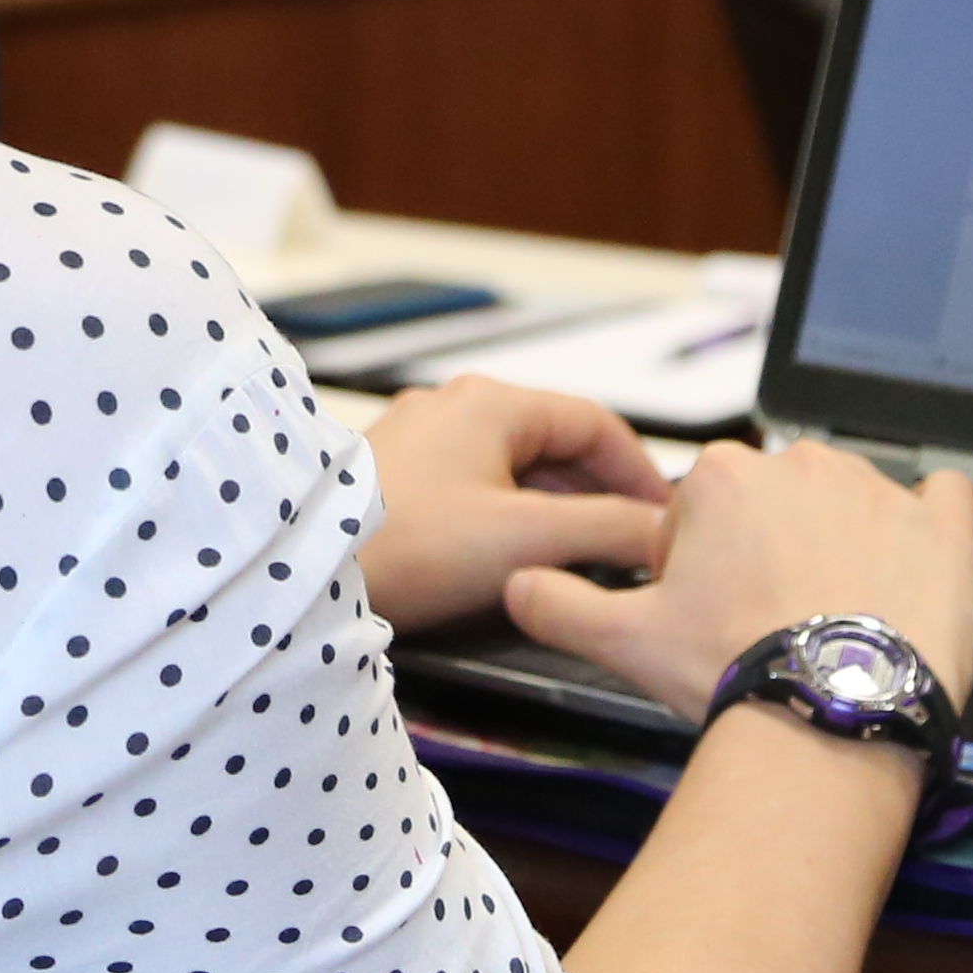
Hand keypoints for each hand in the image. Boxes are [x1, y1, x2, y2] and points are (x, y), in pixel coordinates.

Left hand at [352, 375, 674, 633]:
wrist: (306, 569)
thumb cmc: (409, 545)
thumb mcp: (527, 538)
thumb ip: (606, 530)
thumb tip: (661, 531)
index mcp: (492, 403)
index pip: (596, 423)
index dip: (641, 473)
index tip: (666, 519)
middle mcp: (454, 408)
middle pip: (555, 445)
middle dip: (599, 496)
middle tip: (633, 547)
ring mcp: (420, 441)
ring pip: (515, 470)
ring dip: (557, 511)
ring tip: (585, 562)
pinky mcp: (396, 479)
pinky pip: (475, 489)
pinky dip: (511, 519)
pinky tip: (520, 561)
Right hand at [507, 436, 972, 728]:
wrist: (833, 715)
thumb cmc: (735, 671)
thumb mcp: (626, 643)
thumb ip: (558, 605)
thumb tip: (517, 586)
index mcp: (721, 478)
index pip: (703, 513)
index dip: (701, 568)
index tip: (712, 615)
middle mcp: (800, 465)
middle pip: (777, 504)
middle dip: (772, 551)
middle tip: (771, 621)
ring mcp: (878, 490)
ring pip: (851, 503)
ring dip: (843, 543)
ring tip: (837, 618)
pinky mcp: (942, 526)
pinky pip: (946, 494)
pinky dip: (931, 520)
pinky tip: (913, 564)